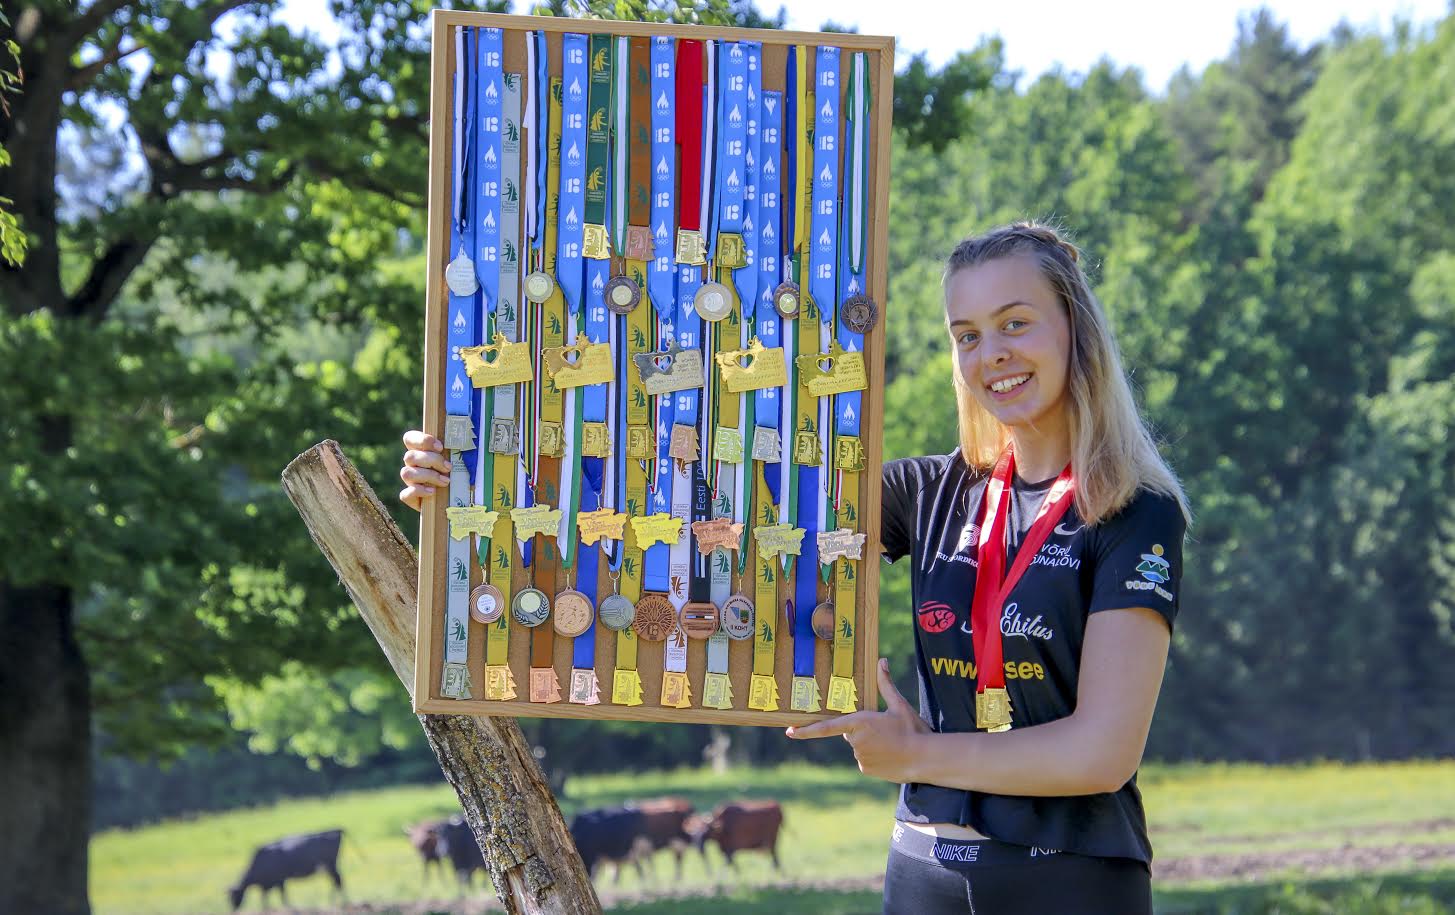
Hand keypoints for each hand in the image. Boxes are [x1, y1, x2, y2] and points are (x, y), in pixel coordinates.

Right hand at [399, 430, 450, 511]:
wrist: (453, 500)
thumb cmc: (456, 476)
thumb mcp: (457, 461)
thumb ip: (453, 450)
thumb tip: (464, 439)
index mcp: (420, 452)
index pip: (409, 438)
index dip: (422, 440)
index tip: (440, 447)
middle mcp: (412, 465)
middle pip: (410, 456)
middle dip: (432, 460)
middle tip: (448, 467)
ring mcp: (410, 482)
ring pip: (406, 473)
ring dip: (428, 476)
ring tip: (445, 481)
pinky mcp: (410, 498)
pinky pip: (405, 494)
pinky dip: (419, 491)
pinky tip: (432, 492)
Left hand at [784, 659, 930, 782]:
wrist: (925, 759)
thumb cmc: (912, 729)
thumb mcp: (899, 704)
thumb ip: (885, 683)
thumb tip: (882, 660)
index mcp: (859, 722)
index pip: (826, 727)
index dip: (806, 730)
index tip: (790, 732)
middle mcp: (855, 741)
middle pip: (849, 732)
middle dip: (861, 730)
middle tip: (884, 729)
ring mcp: (859, 757)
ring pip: (857, 746)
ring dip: (868, 743)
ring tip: (890, 742)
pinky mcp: (865, 769)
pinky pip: (864, 759)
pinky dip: (873, 756)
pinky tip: (889, 754)